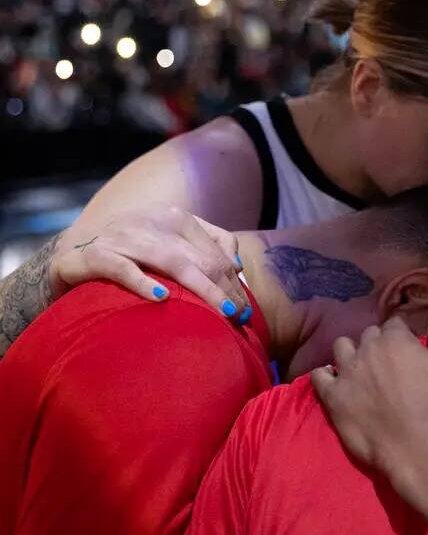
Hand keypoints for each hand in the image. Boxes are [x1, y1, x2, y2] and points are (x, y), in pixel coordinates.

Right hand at [51, 206, 248, 319]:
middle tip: (241, 317)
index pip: (214, 251)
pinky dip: (142, 282)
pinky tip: (161, 298)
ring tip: (223, 312)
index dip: (234, 281)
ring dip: (202, 290)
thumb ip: (205, 246)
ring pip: (171, 262)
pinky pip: (121, 268)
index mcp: (174, 217)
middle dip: (224, 289)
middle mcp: (151, 221)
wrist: (73, 258)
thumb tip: (236, 264)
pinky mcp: (94, 256)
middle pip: (199, 258)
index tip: (248, 309)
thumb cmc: (132, 257)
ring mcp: (122, 236)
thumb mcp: (170, 245)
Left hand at [312, 314, 427, 518]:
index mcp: (395, 338)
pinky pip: (319, 375)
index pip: (394, 324)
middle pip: (368, 334)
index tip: (406, 349)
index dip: (401, 335)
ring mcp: (347, 371)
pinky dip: (325, 375)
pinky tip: (334, 381)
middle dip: (376, 343)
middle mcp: (367, 348)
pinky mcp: (332, 395)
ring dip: (350, 353)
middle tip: (386, 363)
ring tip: (358, 368)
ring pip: (341, 347)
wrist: (415, 443)